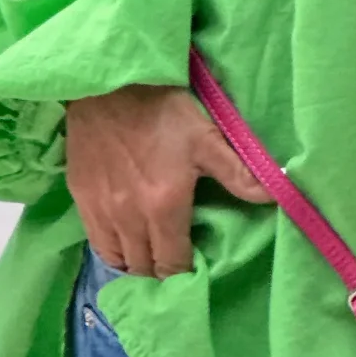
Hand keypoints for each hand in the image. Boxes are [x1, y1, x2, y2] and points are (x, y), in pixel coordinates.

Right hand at [65, 84, 274, 277]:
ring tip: (150, 254)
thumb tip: (275, 196)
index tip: (194, 265)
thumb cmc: (163, 111)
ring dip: (136, 263)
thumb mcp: (207, 139)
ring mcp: (100, 209)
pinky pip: (96, 242)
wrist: (111, 84)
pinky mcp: (80, 197)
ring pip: (118, 260)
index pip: (172, 265)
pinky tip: (125, 241)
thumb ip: (239, 174)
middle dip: (162, 271)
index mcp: (164, 206)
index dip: (185, 272)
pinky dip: (112, 250)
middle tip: (175, 259)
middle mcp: (128, 217)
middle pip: (144, 268)